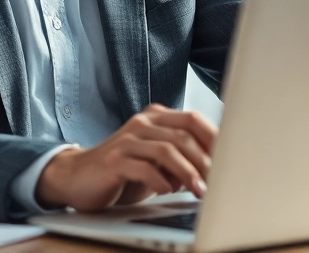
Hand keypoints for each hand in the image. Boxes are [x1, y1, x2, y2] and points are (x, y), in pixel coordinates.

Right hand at [33, 103, 216, 211]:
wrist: (77, 178)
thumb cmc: (124, 171)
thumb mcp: (156, 161)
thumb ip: (180, 157)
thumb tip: (217, 168)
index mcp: (155, 118)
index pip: (193, 119)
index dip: (214, 139)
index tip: (230, 161)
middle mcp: (141, 123)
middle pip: (183, 134)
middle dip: (205, 161)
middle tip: (217, 182)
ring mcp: (126, 140)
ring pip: (167, 149)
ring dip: (188, 173)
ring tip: (198, 190)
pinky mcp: (113, 160)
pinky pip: (144, 167)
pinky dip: (160, 181)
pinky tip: (166, 191)